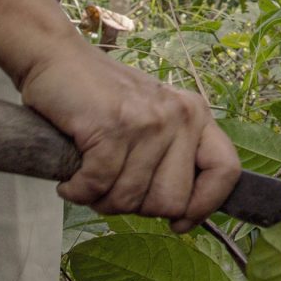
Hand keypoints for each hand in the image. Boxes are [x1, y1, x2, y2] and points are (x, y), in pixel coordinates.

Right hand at [15, 40, 241, 230]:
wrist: (55, 57)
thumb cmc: (100, 96)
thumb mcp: (152, 117)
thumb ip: (171, 155)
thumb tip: (181, 214)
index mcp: (195, 114)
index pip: (225, 170)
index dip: (204, 207)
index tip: (178, 224)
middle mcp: (179, 116)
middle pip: (171, 201)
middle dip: (136, 207)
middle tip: (111, 189)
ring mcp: (147, 121)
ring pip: (130, 199)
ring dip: (100, 200)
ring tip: (87, 180)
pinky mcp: (112, 126)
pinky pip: (97, 186)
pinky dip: (78, 192)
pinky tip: (70, 181)